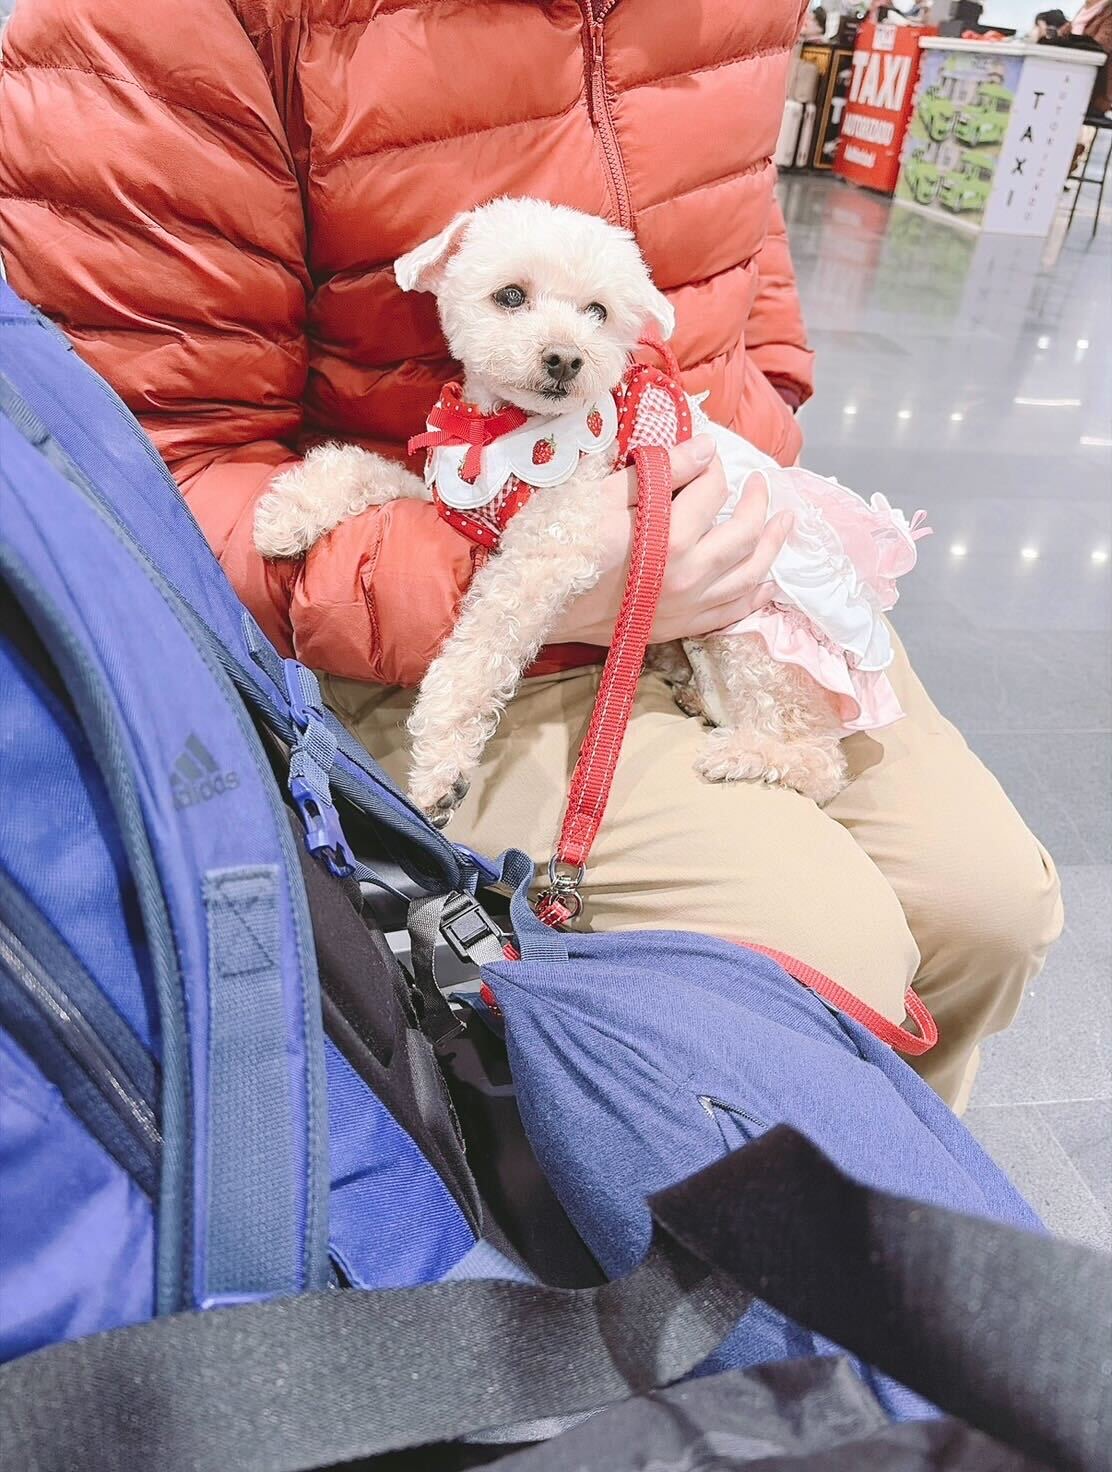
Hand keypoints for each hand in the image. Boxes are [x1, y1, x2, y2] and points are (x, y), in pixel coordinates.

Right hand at [550, 434, 792, 645]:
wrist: (537, 609)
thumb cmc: (560, 546)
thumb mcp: (601, 496)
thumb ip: (659, 471)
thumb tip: (707, 448)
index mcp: (670, 537)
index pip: (711, 492)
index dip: (714, 468)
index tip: (710, 457)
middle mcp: (689, 574)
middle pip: (743, 533)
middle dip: (757, 502)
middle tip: (761, 483)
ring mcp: (688, 606)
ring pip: (749, 575)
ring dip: (772, 546)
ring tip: (783, 522)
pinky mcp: (680, 628)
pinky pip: (732, 613)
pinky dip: (755, 595)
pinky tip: (766, 581)